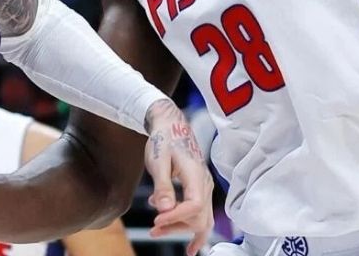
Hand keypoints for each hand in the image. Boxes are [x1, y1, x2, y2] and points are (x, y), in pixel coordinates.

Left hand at [144, 100, 213, 254]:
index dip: (176, 217)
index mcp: (196, 174)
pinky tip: (168, 224)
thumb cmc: (164, 139)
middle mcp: (204, 183)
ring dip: (180, 228)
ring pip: (201, 217)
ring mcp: (204, 186)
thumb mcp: (158, 161)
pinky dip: (186, 222)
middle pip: (200, 217)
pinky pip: (198, 211)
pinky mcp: (199, 188)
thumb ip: (162, 186)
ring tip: (157, 232)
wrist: (171, 125)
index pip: (194, 206)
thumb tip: (164, 209)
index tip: (156, 221)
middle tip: (154, 230)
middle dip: (178, 227)